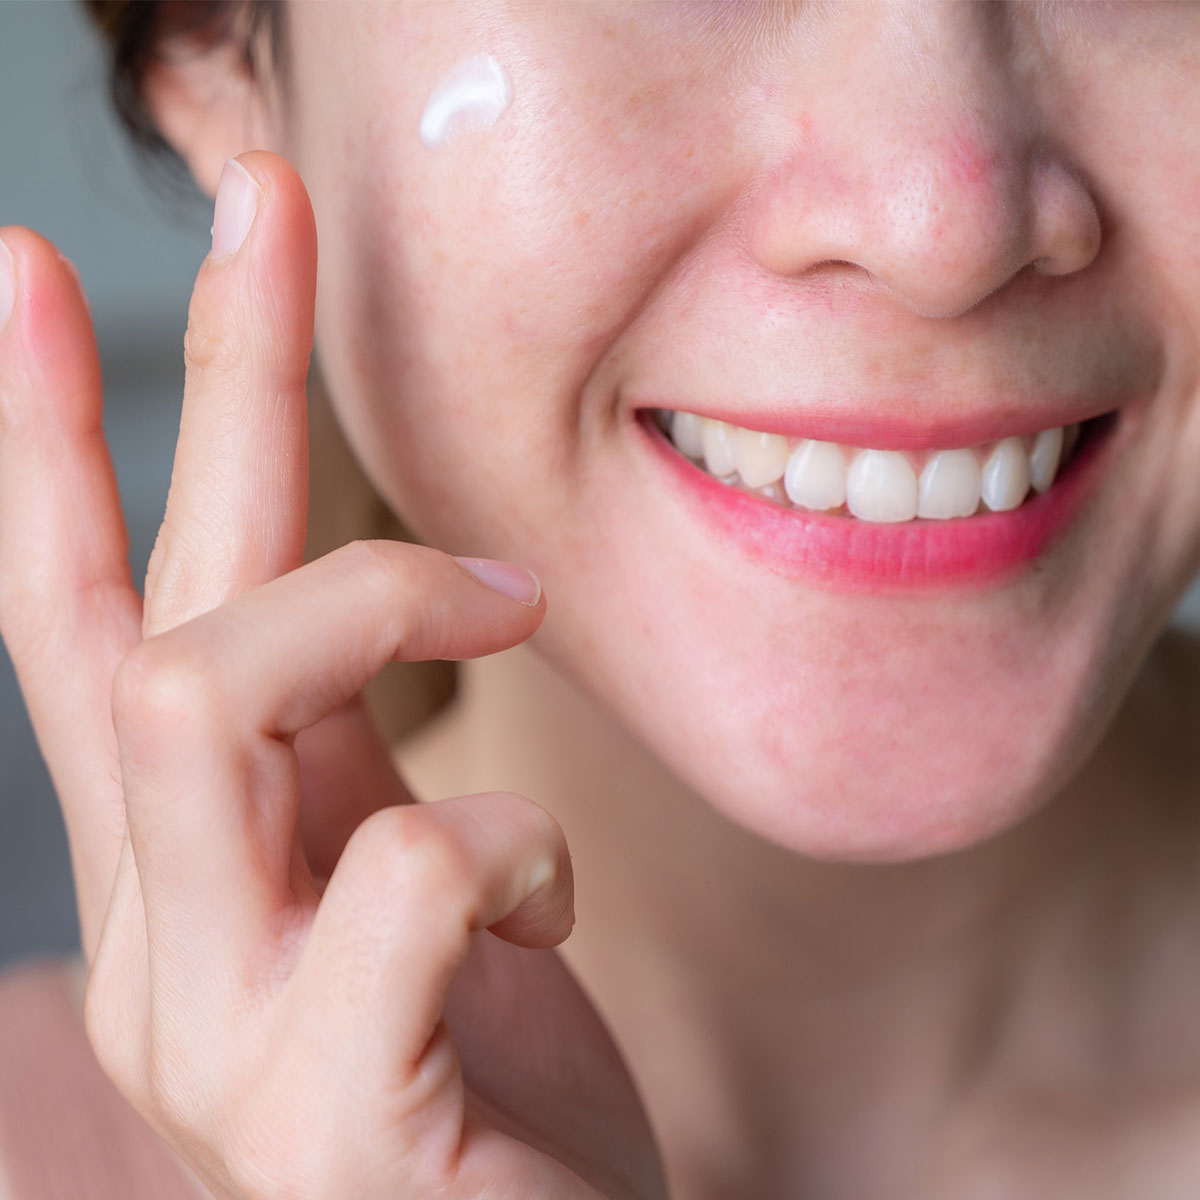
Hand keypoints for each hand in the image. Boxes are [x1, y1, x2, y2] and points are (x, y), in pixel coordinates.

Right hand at [0, 152, 664, 1199]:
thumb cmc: (489, 1072)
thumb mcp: (411, 883)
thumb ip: (356, 758)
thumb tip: (384, 591)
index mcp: (185, 868)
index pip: (77, 619)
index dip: (43, 436)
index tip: (26, 260)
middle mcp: (162, 936)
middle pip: (143, 606)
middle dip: (208, 376)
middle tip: (270, 203)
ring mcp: (218, 1029)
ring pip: (210, 695)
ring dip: (385, 601)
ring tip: (509, 610)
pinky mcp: (326, 1116)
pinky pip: (412, 868)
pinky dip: (513, 839)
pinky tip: (549, 902)